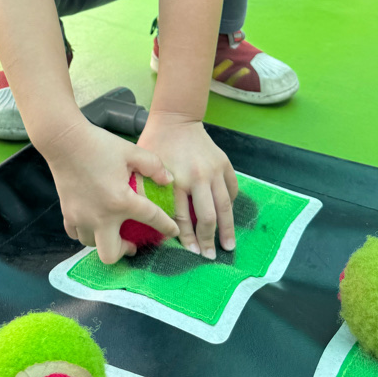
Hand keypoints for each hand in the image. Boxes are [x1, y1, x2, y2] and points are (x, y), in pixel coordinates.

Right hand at [44, 119, 178, 264]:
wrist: (64, 140)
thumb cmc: (99, 144)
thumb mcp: (131, 151)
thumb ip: (154, 166)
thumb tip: (168, 180)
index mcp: (121, 201)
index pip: (151, 219)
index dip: (166, 227)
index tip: (173, 232)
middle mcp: (100, 216)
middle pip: (111, 254)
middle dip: (124, 251)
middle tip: (132, 242)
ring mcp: (80, 217)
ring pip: (91, 245)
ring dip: (104, 241)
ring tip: (112, 230)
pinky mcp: (67, 213)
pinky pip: (76, 233)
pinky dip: (85, 232)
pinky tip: (93, 222)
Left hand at [138, 117, 237, 258]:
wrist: (175, 119)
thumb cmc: (155, 144)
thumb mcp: (145, 168)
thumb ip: (148, 192)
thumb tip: (149, 221)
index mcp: (176, 180)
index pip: (183, 218)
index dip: (187, 238)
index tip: (191, 252)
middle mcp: (198, 177)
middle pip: (208, 217)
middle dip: (209, 240)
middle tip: (210, 256)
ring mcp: (214, 170)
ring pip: (225, 206)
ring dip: (227, 229)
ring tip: (229, 245)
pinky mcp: (224, 163)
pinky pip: (232, 189)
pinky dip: (231, 203)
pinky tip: (229, 217)